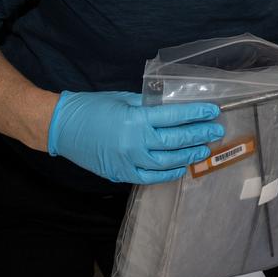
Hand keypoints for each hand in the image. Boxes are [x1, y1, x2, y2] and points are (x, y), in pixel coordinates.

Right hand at [47, 91, 223, 183]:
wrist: (61, 128)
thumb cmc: (92, 108)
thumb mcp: (123, 99)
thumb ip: (148, 106)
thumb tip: (173, 109)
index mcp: (135, 119)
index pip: (174, 117)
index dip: (196, 114)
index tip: (212, 111)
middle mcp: (134, 142)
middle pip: (175, 140)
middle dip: (199, 135)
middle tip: (216, 131)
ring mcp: (128, 161)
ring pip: (167, 162)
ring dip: (188, 156)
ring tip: (203, 150)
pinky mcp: (121, 173)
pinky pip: (150, 177)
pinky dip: (168, 174)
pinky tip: (181, 168)